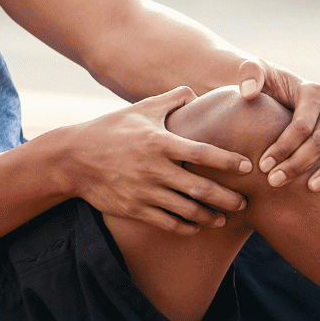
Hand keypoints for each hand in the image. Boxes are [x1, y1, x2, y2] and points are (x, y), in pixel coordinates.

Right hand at [50, 86, 251, 234]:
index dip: (227, 161)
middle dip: (227, 198)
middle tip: (245, 202)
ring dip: (209, 217)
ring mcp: (144, 192)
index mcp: (159, 142)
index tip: (247, 166)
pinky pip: (167, 223)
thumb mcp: (140, 109)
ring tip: (225, 218)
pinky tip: (198, 226)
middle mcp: (154, 170)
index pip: (202, 153)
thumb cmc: (111, 129)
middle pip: (200, 188)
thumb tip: (196, 93)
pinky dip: (186, 227)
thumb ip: (171, 99)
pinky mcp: (134, 210)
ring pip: (186, 211)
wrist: (72, 159)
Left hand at [238, 59, 319, 191]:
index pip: (302, 125)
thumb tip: (248, 92)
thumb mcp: (254, 71)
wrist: (281, 90)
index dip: (283, 147)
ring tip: (311, 188)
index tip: (263, 165)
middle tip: (274, 181)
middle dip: (297, 164)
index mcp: (313, 91)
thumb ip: (248, 73)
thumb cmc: (266, 84)